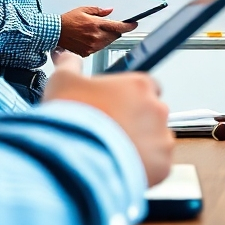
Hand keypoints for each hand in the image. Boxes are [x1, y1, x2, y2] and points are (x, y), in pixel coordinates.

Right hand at [44, 68, 173, 184]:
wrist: (75, 162)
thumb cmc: (73, 122)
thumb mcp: (62, 83)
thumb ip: (69, 65)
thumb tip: (65, 56)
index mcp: (139, 85)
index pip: (145, 86)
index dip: (127, 98)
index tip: (113, 107)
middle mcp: (156, 109)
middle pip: (150, 114)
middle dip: (134, 123)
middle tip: (108, 132)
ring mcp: (161, 138)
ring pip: (155, 141)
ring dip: (138, 146)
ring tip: (111, 153)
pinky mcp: (162, 166)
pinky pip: (156, 166)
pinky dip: (141, 168)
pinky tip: (118, 167)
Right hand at [57, 6, 138, 56]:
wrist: (55, 33)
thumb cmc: (67, 21)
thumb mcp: (83, 10)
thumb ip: (99, 11)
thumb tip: (110, 11)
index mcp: (96, 24)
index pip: (118, 26)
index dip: (128, 26)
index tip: (134, 24)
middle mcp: (95, 36)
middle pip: (115, 35)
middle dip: (116, 31)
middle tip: (110, 26)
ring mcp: (92, 46)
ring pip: (108, 42)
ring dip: (108, 37)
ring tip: (98, 31)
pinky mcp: (87, 53)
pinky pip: (100, 48)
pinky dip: (100, 43)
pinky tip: (92, 38)